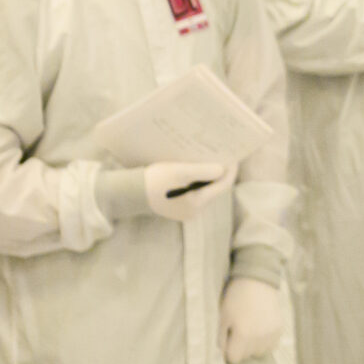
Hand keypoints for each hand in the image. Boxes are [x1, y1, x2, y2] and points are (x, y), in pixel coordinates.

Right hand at [94, 161, 234, 222]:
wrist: (129, 193)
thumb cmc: (154, 181)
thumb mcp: (179, 171)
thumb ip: (203, 171)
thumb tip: (223, 168)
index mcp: (196, 204)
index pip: (222, 185)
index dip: (230, 169)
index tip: (233, 154)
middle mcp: (194, 211)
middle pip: (214, 187)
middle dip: (218, 170)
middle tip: (222, 152)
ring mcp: (186, 210)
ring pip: (204, 188)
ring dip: (208, 173)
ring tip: (210, 156)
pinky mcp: (178, 206)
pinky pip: (194, 190)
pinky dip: (197, 178)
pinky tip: (196, 165)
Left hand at [220, 277, 285, 362]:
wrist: (257, 281)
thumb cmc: (236, 298)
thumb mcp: (223, 317)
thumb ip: (222, 339)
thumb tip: (224, 353)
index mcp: (243, 335)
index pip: (234, 359)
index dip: (229, 351)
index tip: (229, 341)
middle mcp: (259, 338)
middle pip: (247, 356)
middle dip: (241, 348)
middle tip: (239, 331)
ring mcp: (271, 334)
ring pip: (260, 352)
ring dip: (253, 346)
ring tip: (250, 330)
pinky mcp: (279, 329)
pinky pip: (271, 345)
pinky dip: (265, 341)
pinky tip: (260, 328)